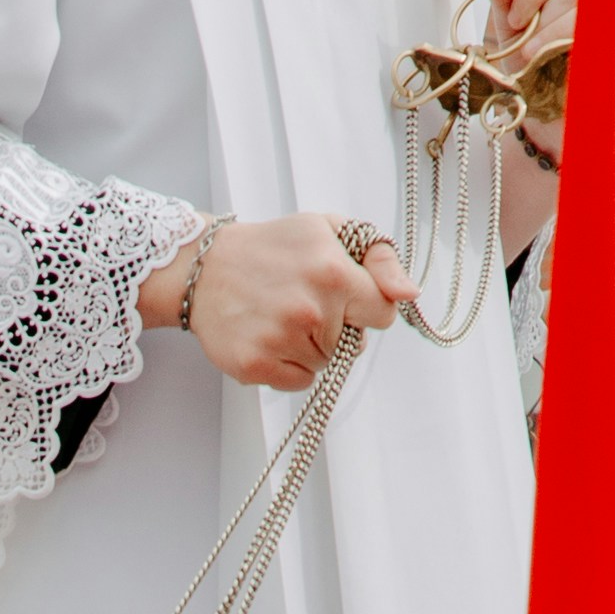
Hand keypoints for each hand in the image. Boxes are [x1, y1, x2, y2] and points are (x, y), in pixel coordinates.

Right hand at [141, 215, 415, 391]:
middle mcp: (309, 310)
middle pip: (351, 344)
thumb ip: (380, 258)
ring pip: (324, 364)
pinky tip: (268, 336)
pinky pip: (299, 382)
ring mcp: (281, 340)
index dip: (366, 307)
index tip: (344, 297)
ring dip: (310, 347)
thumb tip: (410, 295)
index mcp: (333, 273)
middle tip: (300, 301)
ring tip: (281, 317)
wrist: (204, 267)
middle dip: (335, 327)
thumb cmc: (273, 247)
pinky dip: (288, 366)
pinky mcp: (256, 365)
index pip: (382, 314)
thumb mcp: (329, 231)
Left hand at [474, 0, 581, 82]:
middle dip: (538, 10)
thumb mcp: (515, 27)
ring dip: (546, 30)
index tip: (514, 20)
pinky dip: (559, 40)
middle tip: (523, 39)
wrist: (553, 109)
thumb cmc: (538, 62)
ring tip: (532, 53)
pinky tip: (544, 56)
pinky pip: (589, 27)